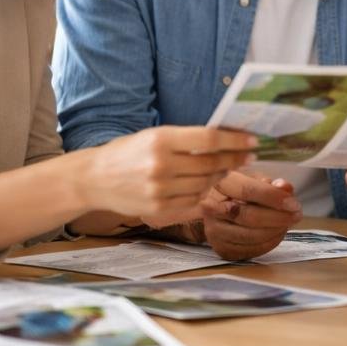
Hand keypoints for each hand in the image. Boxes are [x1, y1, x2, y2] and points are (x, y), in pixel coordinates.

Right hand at [80, 126, 254, 227]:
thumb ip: (186, 139)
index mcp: (161, 139)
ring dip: (221, 175)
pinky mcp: (158, 208)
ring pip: (206, 184)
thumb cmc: (128, 152)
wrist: (94, 178)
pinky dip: (204, 192)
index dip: (236, 141)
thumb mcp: (154, 136)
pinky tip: (206, 183)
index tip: (252, 140)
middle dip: (235, 159)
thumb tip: (225, 139)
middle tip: (249, 155)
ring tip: (226, 168)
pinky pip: (193, 200)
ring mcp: (160, 189)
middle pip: (212, 164)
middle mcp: (161, 165)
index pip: (210, 140)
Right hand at [200, 172, 302, 260]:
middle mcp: (211, 208)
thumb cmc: (241, 191)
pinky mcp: (222, 249)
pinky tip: (278, 232)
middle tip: (297, 214)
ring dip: (276, 230)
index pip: (247, 190)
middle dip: (278, 217)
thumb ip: (272, 184)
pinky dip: (269, 242)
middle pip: (249, 216)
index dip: (273, 197)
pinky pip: (250, 250)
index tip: (293, 203)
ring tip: (289, 222)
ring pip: (250, 235)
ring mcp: (214, 231)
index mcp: (219, 184)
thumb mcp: (255, 180)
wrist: (219, 212)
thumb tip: (285, 188)